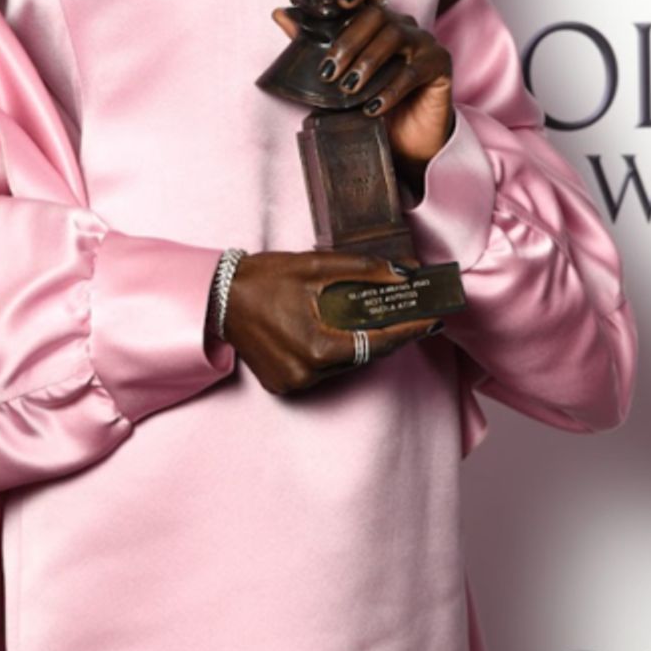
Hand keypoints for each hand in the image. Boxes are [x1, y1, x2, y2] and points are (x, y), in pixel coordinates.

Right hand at [224, 249, 442, 395]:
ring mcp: (294, 383)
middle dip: (384, 332)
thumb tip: (402, 273)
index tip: (433, 320)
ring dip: (357, 342)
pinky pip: (321, 370)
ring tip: (366, 316)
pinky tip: (329, 329)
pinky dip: (331, 351)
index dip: (409, 331)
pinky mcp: (283, 385)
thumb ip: (362, 270)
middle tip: (406, 312)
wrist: (217, 296)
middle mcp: (307, 372)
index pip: (378, 342)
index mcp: (318, 347)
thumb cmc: (262, 278)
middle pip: (362, 354)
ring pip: (343, 364)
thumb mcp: (314, 265)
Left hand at [272, 0, 453, 169]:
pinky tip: (372, 108)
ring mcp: (424, 43)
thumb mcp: (338, 72)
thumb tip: (280, 13)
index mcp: (378, 20)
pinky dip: (390, 90)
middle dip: (348, 42)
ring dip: (367, 62)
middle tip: (328, 72)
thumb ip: (312, 42)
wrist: (404, 139)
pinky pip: (413, 71)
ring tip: (348, 88)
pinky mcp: (439, 66)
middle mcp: (403, 25)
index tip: (340, 1)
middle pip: (377, 14)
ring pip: (395, 36)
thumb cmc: (368, 100)